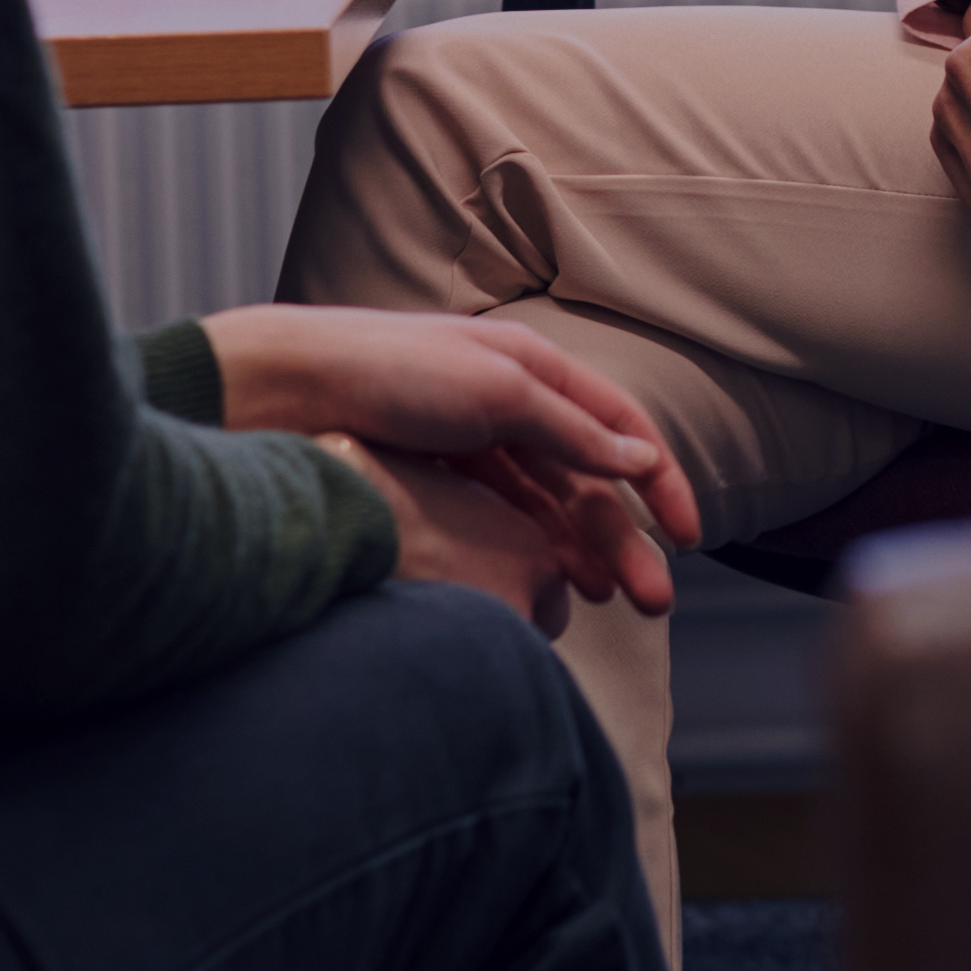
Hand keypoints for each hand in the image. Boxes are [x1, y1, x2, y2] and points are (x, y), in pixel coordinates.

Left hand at [203, 306, 703, 613]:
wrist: (283, 392)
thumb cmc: (387, 374)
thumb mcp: (496, 394)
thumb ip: (572, 431)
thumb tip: (640, 462)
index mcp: (532, 365)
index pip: (620, 427)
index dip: (660, 482)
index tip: (688, 537)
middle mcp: (509, 401)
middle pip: (587, 477)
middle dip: (627, 538)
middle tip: (654, 602)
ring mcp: (471, 441)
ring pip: (548, 505)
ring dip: (585, 552)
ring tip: (609, 605)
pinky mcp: (435, 476)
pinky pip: (502, 518)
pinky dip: (533, 549)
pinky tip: (550, 585)